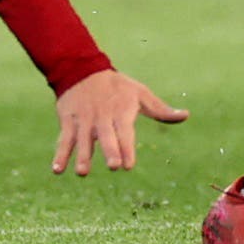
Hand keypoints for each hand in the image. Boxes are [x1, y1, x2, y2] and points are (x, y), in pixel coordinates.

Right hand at [51, 69, 187, 176]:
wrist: (83, 70)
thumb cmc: (118, 86)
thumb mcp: (141, 94)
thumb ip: (161, 110)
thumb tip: (186, 115)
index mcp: (121, 111)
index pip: (125, 132)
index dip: (127, 148)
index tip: (129, 166)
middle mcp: (102, 117)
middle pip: (106, 136)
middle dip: (110, 150)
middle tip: (114, 166)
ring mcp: (84, 120)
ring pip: (82, 139)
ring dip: (82, 156)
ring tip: (82, 173)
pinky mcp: (68, 121)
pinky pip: (63, 139)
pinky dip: (60, 154)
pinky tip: (57, 170)